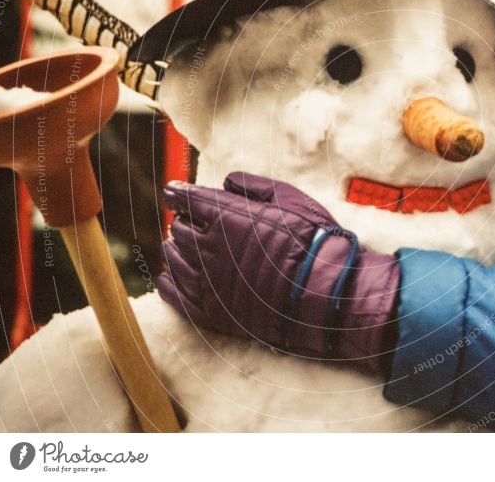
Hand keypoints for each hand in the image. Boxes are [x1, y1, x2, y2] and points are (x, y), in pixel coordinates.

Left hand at [157, 172, 399, 374]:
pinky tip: (170, 277)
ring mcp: (208, 283)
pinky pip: (175, 296)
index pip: (188, 200)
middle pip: (179, 229)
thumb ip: (254, 186)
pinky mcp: (211, 313)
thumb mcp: (290, 199)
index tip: (174, 191)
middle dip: (183, 222)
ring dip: (175, 249)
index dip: (179, 193)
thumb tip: (226, 181)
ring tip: (180, 246)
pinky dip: (169, 282)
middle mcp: (209, 249)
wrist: (325, 295)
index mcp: (225, 217)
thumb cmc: (313, 242)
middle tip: (190, 221)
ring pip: (175, 259)